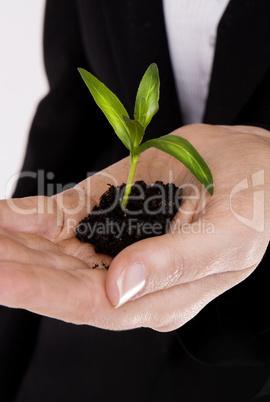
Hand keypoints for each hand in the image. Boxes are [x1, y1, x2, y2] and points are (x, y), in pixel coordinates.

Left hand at [0, 124, 268, 330]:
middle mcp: (132, 277)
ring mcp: (117, 245)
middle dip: (17, 266)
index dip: (42, 291)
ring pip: (54, 252)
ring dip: (14, 244)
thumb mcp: (227, 235)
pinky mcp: (111, 214)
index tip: (0, 275)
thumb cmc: (253, 204)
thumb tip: (119, 289)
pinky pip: (63, 218)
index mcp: (161, 295)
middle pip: (61, 280)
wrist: (254, 164)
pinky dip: (28, 216)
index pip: (90, 303)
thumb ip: (175, 264)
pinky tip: (3, 215)